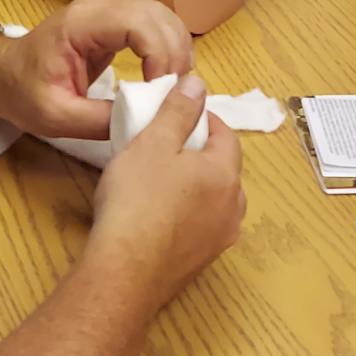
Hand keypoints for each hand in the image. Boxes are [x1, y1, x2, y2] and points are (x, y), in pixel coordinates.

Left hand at [0, 0, 191, 140]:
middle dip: (175, 52)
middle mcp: (98, 8)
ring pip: (160, 16)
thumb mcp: (56, 116)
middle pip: (156, 14)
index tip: (161, 89)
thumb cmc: (22, 92)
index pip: (138, 22)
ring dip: (176, 48)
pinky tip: (166, 76)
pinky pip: (152, 25)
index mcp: (80, 24)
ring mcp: (107, 11)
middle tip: (177, 93)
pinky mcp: (114, 22)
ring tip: (174, 86)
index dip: (160, 53)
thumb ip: (100, 120)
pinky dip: (167, 47)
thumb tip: (145, 121)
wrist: (2, 75)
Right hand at [86, 76, 244, 304]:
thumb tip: (198, 83)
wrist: (123, 272)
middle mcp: (232, 209)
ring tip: (160, 180)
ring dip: (195, 186)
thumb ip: (178, 111)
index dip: (203, 119)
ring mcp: (219, 241)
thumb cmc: (137, 199)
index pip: (226, 136)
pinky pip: (199, 227)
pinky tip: (156, 216)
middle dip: (200, 153)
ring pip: (214, 200)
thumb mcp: (152, 143)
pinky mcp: (200, 264)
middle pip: (223, 169)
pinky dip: (185, 214)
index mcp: (226, 175)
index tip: (177, 114)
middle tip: (165, 146)